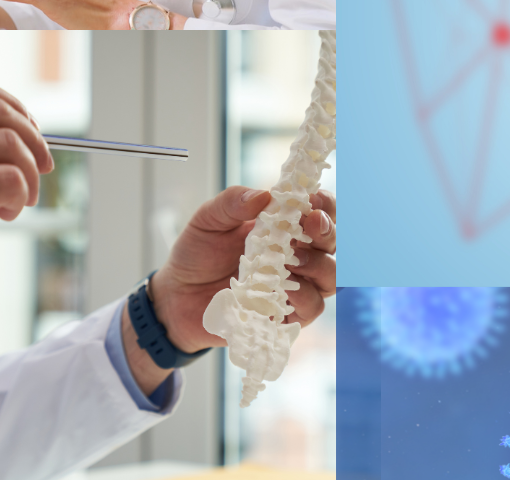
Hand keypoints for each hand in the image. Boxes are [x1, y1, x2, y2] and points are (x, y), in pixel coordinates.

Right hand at [0, 75, 53, 369]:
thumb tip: (12, 138)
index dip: (14, 106)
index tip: (28, 132)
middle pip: (3, 112)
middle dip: (33, 141)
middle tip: (40, 170)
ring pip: (13, 145)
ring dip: (29, 176)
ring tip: (17, 201)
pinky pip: (12, 179)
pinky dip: (20, 197)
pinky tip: (4, 213)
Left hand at [118, 186, 336, 394]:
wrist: (176, 296)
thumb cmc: (197, 254)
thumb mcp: (208, 220)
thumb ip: (233, 202)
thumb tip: (264, 194)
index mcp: (286, 226)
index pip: (321, 211)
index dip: (325, 205)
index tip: (314, 200)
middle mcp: (298, 255)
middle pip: (333, 243)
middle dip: (330, 231)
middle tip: (312, 224)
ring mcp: (295, 286)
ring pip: (331, 277)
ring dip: (321, 265)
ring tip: (295, 261)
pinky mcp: (287, 315)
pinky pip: (312, 308)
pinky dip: (304, 298)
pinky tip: (285, 290)